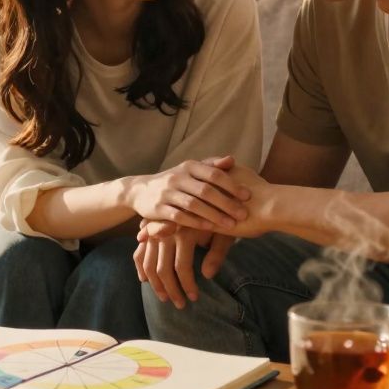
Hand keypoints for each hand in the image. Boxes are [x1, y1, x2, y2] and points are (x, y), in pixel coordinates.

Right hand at [134, 223, 221, 307]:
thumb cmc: (220, 219)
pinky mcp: (149, 232)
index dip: (187, 285)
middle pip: (163, 268)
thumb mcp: (224, 233)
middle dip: (171, 290)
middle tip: (180, 305)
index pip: (182, 267)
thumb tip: (207, 276)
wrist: (208, 198)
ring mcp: (155, 231)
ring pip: (148, 263)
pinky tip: (145, 281)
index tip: (194, 298)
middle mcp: (166, 231)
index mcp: (184, 232)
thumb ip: (217, 254)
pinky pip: (139, 252)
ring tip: (164, 297)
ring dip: (155, 284)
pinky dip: (141, 268)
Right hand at [139, 162, 271, 239]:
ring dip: (214, 215)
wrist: (140, 190)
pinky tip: (209, 229)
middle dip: (226, 203)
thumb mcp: (190, 170)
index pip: (214, 174)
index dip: (232, 184)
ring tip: (231, 225)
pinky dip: (196, 222)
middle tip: (244, 213)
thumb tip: (232, 159)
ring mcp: (167, 193)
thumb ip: (210, 165)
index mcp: (189, 166)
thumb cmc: (174, 181)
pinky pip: (180, 216)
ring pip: (194, 204)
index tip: (248, 195)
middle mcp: (177, 177)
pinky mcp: (158, 208)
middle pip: (206, 190)